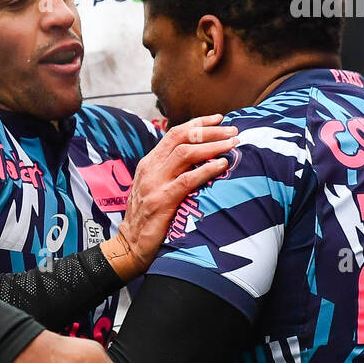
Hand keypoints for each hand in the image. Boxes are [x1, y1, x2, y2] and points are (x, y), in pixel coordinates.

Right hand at [108, 115, 238, 277]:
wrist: (130, 244)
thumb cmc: (147, 217)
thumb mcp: (153, 186)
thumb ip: (169, 171)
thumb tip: (197, 157)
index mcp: (149, 163)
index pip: (174, 133)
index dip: (197, 122)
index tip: (219, 118)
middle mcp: (150, 168)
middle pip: (181, 138)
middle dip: (209, 130)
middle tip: (233, 130)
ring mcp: (154, 184)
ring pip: (185, 153)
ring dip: (212, 146)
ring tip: (232, 143)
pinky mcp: (161, 201)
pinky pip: (187, 180)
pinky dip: (207, 170)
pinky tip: (222, 165)